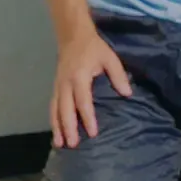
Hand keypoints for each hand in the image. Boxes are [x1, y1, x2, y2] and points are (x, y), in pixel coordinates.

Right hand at [50, 33, 131, 148]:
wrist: (72, 35)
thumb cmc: (93, 47)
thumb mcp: (109, 57)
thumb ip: (118, 75)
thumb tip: (127, 94)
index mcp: (79, 76)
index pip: (83, 101)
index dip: (87, 117)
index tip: (92, 133)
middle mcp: (66, 83)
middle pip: (65, 109)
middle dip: (68, 127)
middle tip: (73, 144)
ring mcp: (58, 85)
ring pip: (55, 109)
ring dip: (57, 127)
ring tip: (59, 144)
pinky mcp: (55, 87)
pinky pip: (53, 106)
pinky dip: (53, 120)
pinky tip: (56, 132)